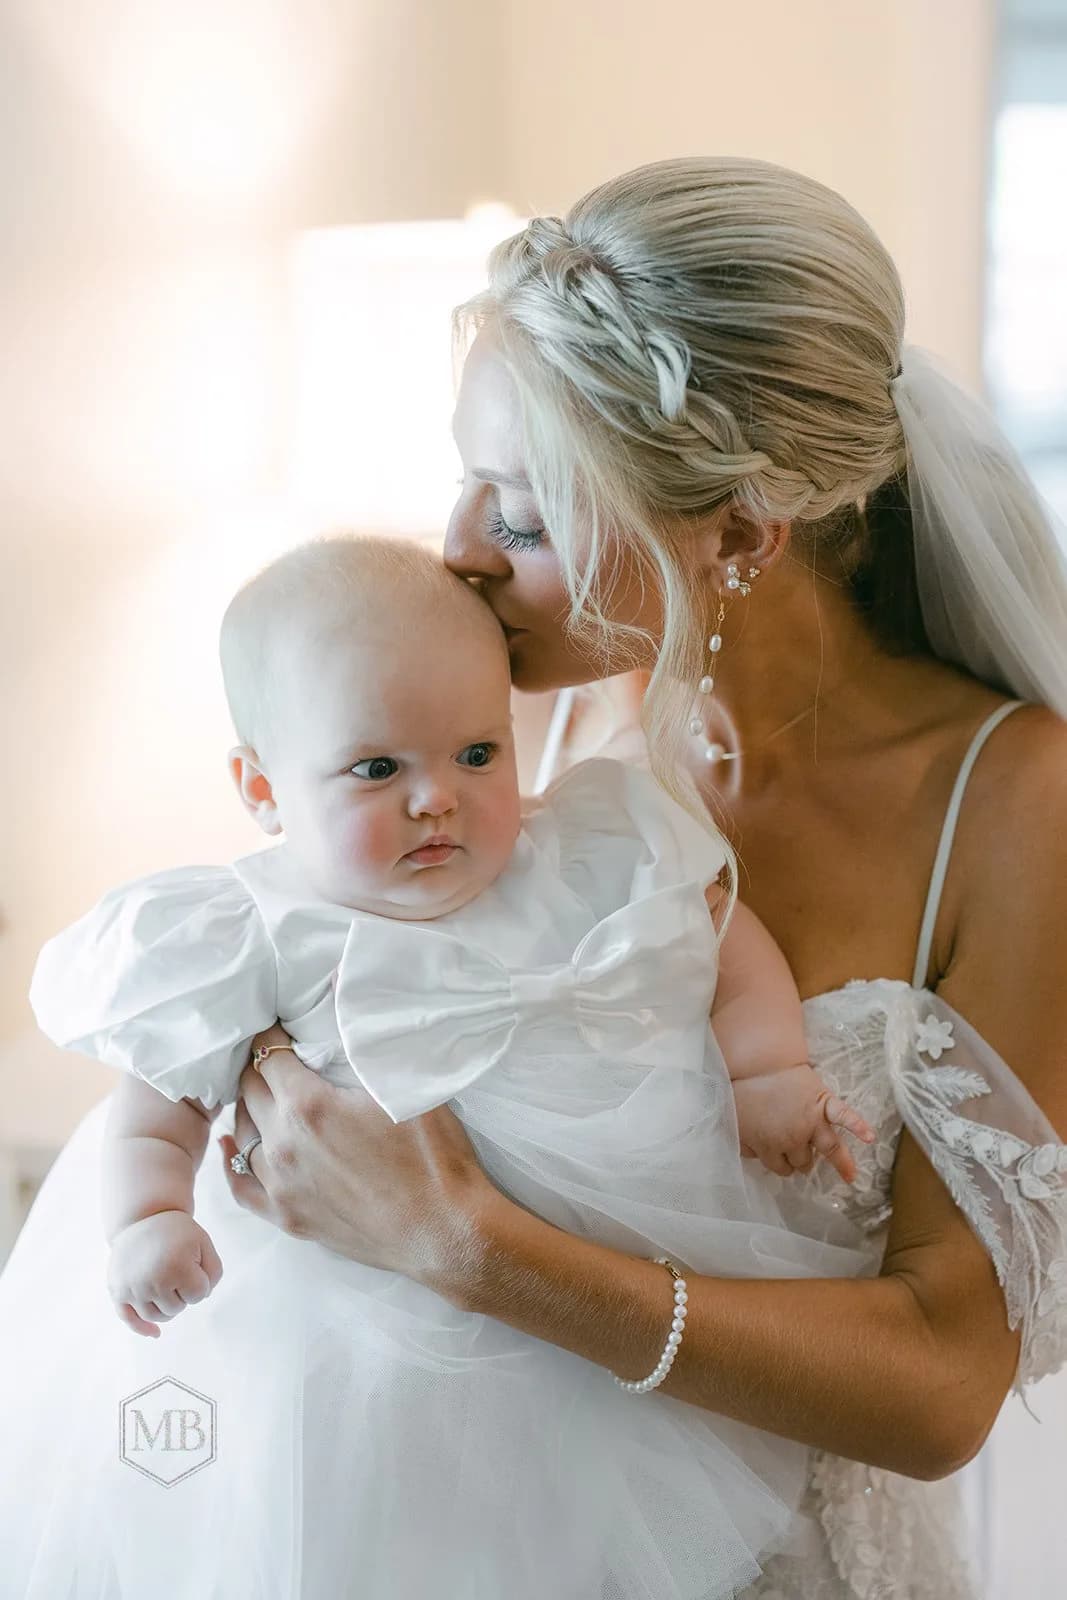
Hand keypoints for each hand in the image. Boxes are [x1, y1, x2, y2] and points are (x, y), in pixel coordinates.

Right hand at [107, 1211, 223, 1337]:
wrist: (144, 1217)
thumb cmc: (178, 1233)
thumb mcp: (205, 1243)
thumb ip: (214, 1272)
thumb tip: (201, 1298)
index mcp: (177, 1267)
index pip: (199, 1295)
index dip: (200, 1281)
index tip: (194, 1264)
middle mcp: (152, 1281)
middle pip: (178, 1308)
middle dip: (182, 1293)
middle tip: (177, 1268)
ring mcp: (132, 1287)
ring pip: (157, 1316)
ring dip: (167, 1306)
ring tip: (167, 1282)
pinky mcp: (117, 1290)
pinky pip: (128, 1318)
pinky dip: (141, 1328)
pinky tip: (155, 1334)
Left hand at [217, 1024, 498, 1293]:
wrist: (444, 1231)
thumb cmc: (433, 1157)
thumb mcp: (405, 1086)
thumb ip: (366, 1045)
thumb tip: (345, 1003)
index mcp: (308, 1106)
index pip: (269, 1055)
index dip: (275, 1035)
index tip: (283, 1026)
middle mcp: (283, 1145)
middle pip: (249, 1090)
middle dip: (261, 1066)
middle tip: (278, 1056)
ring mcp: (281, 1186)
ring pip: (242, 1134)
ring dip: (251, 1108)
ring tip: (268, 1095)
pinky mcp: (289, 1218)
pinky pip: (241, 1186)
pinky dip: (232, 1160)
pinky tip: (230, 1144)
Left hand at [733, 1063, 875, 1182]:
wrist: (756, 1063)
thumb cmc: (741, 1092)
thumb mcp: (734, 1125)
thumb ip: (746, 1146)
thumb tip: (756, 1157)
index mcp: (770, 1147)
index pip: (780, 1168)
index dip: (780, 1164)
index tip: (778, 1158)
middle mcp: (795, 1139)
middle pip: (803, 1162)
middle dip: (801, 1160)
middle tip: (799, 1154)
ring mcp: (812, 1122)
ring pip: (828, 1149)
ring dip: (839, 1162)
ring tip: (850, 1176)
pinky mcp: (824, 1103)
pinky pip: (846, 1117)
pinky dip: (860, 1126)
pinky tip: (871, 1138)